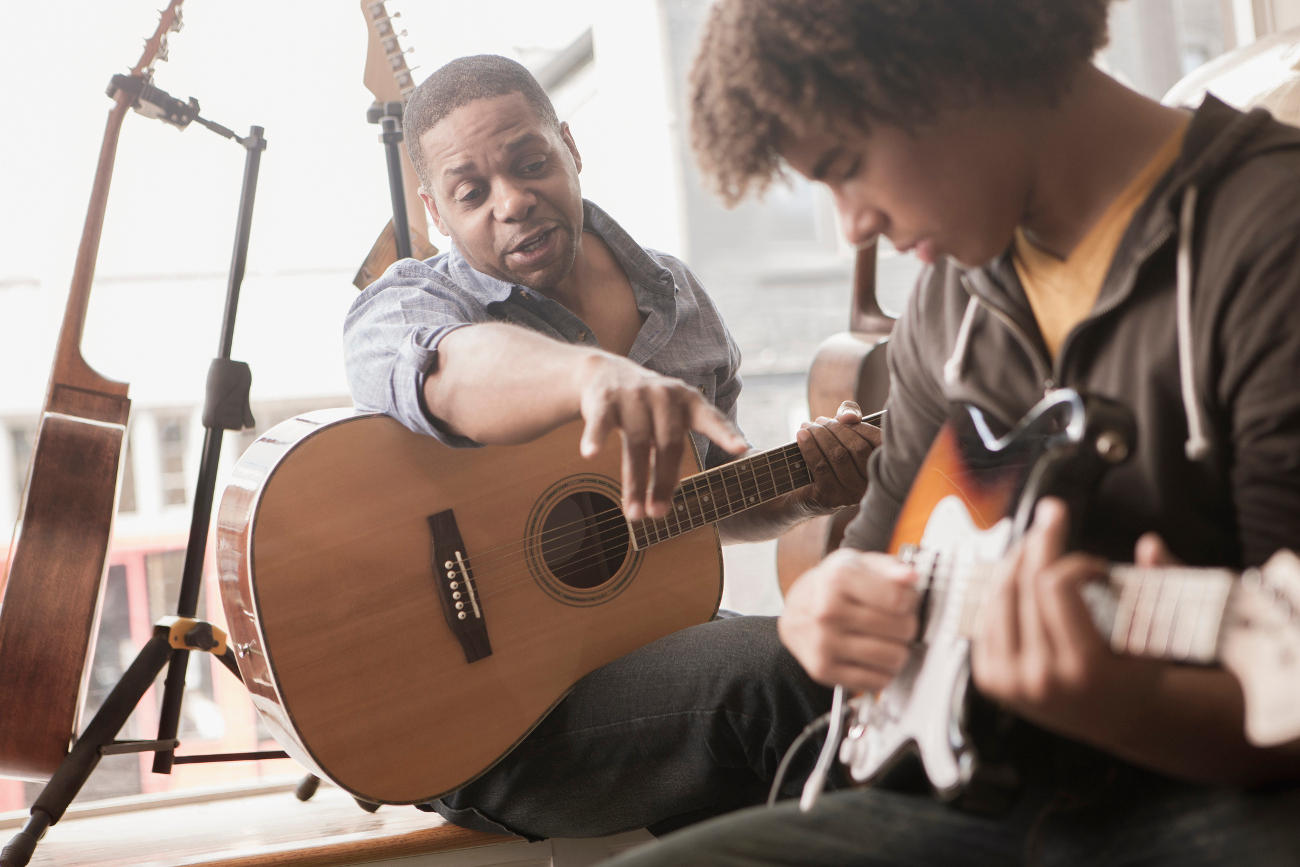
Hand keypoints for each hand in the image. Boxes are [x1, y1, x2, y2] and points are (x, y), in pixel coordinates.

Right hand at [576, 354, 746, 520]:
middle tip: (659, 515)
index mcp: (688, 401)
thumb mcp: (670, 418)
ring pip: (637, 444)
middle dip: (663, 483)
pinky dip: (596, 438)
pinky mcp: (605, 400)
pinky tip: (590, 455)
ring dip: (634, 483)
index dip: (726, 434)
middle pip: (669, 444)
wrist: (604, 372)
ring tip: (634, 513)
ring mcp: (634, 396)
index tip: (741, 448)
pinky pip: (601, 423)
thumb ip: (676, 448)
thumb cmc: (646, 406)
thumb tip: (675, 494)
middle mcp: (664, 396)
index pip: (711, 419)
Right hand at [778, 548, 918, 690]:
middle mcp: (828, 612)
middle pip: (900, 629)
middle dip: (907, 626)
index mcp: (838, 580)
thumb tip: (910, 577)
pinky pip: (876, 681)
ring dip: (899, 651)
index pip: (898, 599)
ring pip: (892, 658)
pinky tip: (874, 658)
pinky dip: (883, 672)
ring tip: (888, 640)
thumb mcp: (859, 563)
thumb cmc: (831, 587)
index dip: (910, 600)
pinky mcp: (823, 669)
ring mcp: (824, 643)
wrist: (795, 611)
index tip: (903, 600)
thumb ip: (889, 568)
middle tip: (896, 621)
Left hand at [794, 400, 880, 512]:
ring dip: (820, 435)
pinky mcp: (830, 499)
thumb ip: (850, 416)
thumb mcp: (843, 434)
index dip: (859, 426)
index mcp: (881, 469)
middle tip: (819, 421)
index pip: (878, 441)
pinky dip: (809, 447)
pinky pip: (820, 467)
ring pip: (838, 456)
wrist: (802, 491)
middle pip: (858, 448)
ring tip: (807, 426)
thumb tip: (848, 417)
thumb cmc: (828, 457)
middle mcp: (870, 485)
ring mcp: (851, 495)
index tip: (840, 417)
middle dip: (835, 428)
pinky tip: (801, 436)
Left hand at [970, 497, 1148, 738]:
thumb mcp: (1158, 636)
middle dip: (1040, 541)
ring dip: (1015, 560)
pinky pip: (986, 618)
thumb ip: (1157, 588)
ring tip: (1036, 540)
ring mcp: (1009, 681)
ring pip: (998, 596)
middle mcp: (1040, 677)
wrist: (1114, 720)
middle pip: (1024, 584)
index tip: (1097, 567)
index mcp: (1083, 668)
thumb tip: (1150, 543)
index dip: (1076, 562)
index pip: (1056, 586)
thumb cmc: (1140, 672)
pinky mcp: (990, 680)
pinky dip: (1001, 589)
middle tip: (1053, 512)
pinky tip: (1018, 572)